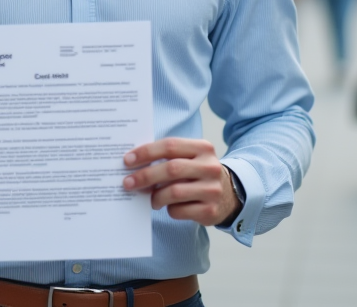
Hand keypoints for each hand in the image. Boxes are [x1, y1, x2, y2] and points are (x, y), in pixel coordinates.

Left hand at [122, 138, 238, 226]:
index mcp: (203, 148)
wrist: (229, 195)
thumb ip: (168, 156)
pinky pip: (179, 211)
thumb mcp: (191, 158)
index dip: (146, 152)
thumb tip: (134, 163)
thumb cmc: (198, 173)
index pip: (170, 146)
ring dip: (155, 196)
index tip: (127, 160)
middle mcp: (210, 167)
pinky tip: (169, 207)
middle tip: (128, 183)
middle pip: (171, 169)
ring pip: (174, 192)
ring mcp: (212, 189)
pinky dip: (169, 209)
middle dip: (145, 176)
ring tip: (151, 199)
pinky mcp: (210, 210)